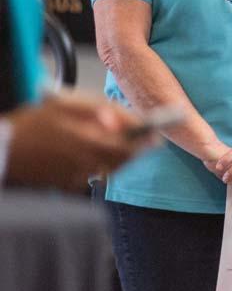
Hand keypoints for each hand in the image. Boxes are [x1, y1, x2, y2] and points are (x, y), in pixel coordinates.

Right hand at [4, 93, 154, 189]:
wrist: (4, 149)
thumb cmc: (34, 122)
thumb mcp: (64, 105)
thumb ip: (98, 110)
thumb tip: (125, 119)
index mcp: (81, 138)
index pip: (126, 142)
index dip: (145, 138)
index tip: (158, 134)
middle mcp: (80, 160)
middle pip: (123, 158)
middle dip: (137, 148)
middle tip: (147, 139)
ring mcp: (75, 175)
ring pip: (112, 168)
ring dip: (122, 157)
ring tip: (123, 144)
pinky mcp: (68, 185)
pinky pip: (95, 176)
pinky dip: (103, 166)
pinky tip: (98, 155)